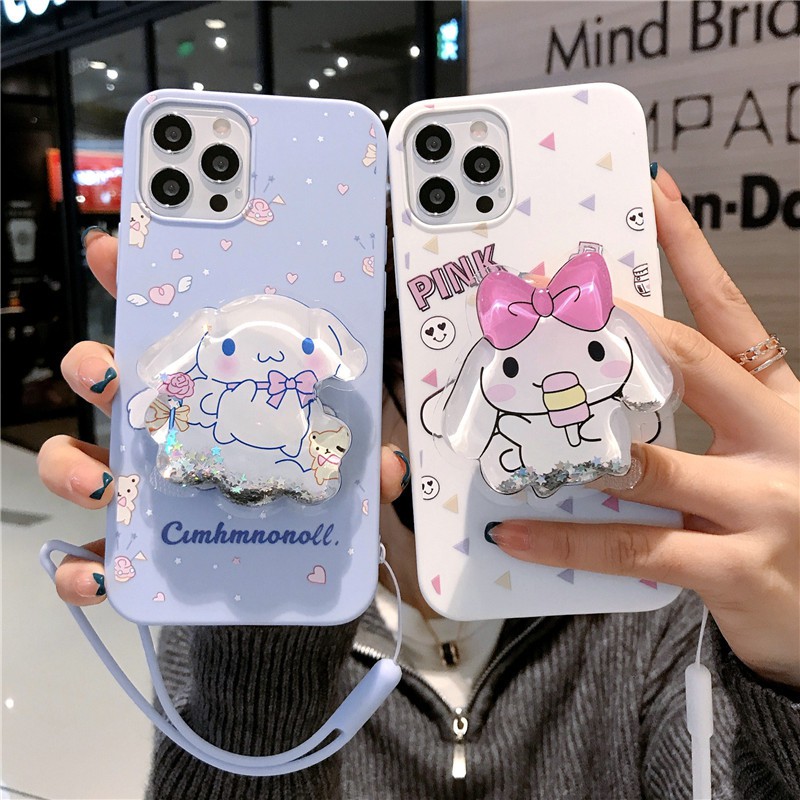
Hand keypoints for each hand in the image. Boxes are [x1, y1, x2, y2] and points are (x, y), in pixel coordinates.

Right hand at [37, 230, 409, 606]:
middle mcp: (175, 439)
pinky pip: (92, 555)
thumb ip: (364, 468)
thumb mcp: (348, 484)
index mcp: (220, 404)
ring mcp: (150, 494)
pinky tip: (93, 570)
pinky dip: (80, 564)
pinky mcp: (141, 554)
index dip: (141, 292)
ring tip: (99, 476)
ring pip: (82, 460)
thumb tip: (386, 463)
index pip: (176, 337)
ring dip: (72, 461)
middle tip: (106, 370)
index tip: (117, 254)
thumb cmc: (310, 525)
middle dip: (93, 366)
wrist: (291, 605)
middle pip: (112, 388)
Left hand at [490, 167, 799, 687]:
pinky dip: (567, 539)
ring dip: (572, 443)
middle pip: (688, 361)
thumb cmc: (781, 524)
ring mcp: (761, 504)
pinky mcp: (735, 567)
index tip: (654, 194)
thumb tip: (603, 390)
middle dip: (611, 331)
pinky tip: (518, 531)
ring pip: (647, 460)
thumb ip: (694, 421)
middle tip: (546, 307)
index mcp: (779, 404)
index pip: (730, 311)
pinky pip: (632, 545)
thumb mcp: (749, 455)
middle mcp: (778, 439)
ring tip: (511, 428)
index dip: (691, 248)